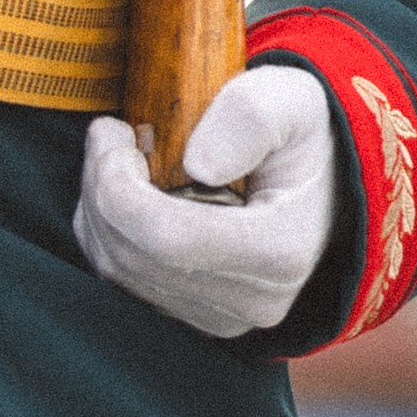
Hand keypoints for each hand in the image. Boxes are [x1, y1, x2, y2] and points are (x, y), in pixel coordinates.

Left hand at [74, 68, 338, 338]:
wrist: (318, 181)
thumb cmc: (297, 135)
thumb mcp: (291, 99)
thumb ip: (250, 116)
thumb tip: (197, 164)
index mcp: (280, 250)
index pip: (167, 239)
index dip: (117, 185)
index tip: (116, 131)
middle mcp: (253, 301)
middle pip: (133, 257)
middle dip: (101, 186)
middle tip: (110, 133)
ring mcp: (223, 316)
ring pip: (119, 270)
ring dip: (98, 207)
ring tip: (117, 157)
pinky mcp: (196, 315)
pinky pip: (121, 280)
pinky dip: (106, 231)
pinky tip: (124, 192)